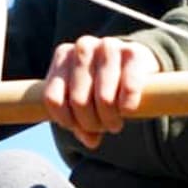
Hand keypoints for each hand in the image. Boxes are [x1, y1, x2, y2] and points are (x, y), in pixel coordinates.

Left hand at [42, 36, 160, 148]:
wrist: (134, 61)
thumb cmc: (102, 84)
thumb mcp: (84, 100)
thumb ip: (79, 122)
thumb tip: (91, 140)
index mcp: (63, 55)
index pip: (53, 99)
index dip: (66, 121)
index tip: (78, 127)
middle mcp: (83, 47)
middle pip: (79, 102)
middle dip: (92, 123)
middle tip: (102, 127)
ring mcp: (108, 46)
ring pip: (103, 99)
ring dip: (110, 119)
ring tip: (115, 123)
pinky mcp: (133, 53)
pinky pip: (128, 90)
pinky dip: (128, 107)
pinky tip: (128, 111)